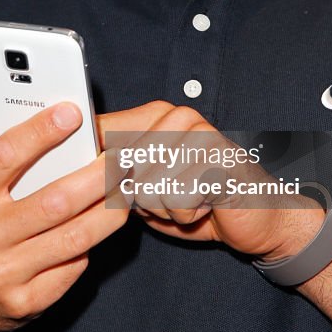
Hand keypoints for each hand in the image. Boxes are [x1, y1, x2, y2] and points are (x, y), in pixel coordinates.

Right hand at [0, 91, 128, 331]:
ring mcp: (6, 273)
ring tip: (129, 187)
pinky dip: (92, 246)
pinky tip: (105, 226)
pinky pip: (72, 268)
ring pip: (74, 238)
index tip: (73, 112)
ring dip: (109, 212)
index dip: (41, 132)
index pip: (6, 157)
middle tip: (125, 156)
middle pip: (55, 201)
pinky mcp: (27, 302)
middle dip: (97, 176)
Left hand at [97, 101, 323, 262]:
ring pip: (147, 187)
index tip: (98, 178)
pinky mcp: (218, 158)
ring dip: (165, 208)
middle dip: (140, 198)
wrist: (259, 216)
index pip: (102, 130)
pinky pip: (176, 199)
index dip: (89, 165)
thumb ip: (115, 172)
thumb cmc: (197, 200)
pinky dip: (186, 215)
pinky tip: (206, 204)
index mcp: (157, 115)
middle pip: (121, 169)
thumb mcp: (146, 184)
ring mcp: (200, 134)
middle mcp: (178, 117)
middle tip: (172, 194)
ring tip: (191, 199)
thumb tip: (71, 170)